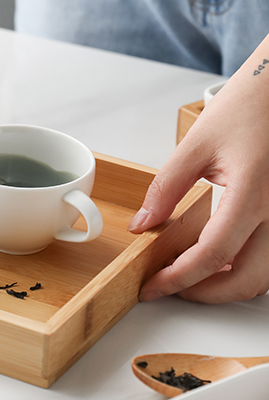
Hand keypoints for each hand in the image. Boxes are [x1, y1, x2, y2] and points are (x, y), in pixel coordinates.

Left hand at [130, 39, 268, 303]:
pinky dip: (247, 267)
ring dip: (229, 285)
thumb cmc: (249, 106)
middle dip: (205, 293)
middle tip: (170, 287)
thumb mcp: (196, 143)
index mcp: (253, 193)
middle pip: (247, 280)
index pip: (213, 253)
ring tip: (190, 275)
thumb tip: (143, 225)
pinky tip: (220, 258)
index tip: (154, 286)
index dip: (179, 277)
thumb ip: (166, 188)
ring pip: (266, 276)